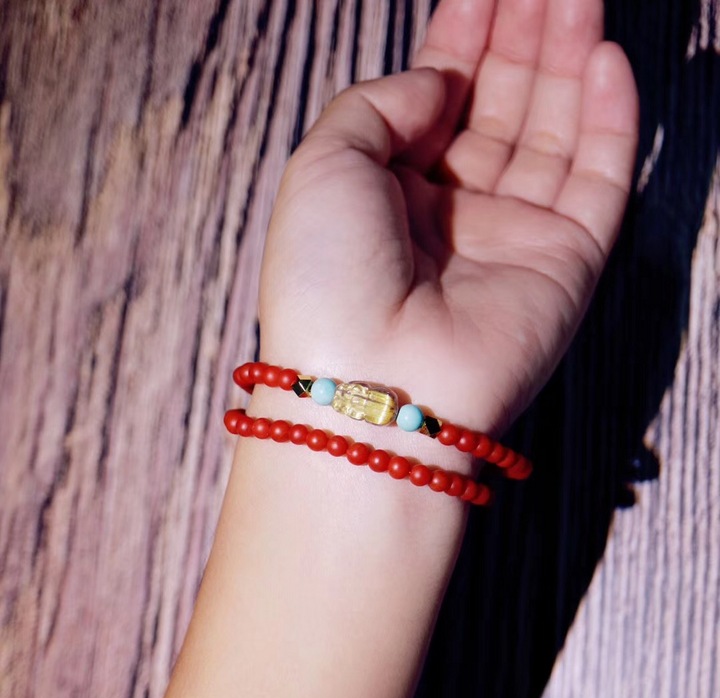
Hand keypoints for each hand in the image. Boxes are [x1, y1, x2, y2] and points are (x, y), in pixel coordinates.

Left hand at [259, 0, 637, 435]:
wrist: (373, 385)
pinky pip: (597, 181)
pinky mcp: (565, 264)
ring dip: (566, 58)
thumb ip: (380, 101)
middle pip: (501, 106)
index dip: (462, 37)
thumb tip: (436, 76)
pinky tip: (602, 60)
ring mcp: (512, 239)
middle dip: (522, 36)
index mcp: (388, 194)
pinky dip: (606, 120)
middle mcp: (453, 214)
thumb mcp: (323, 164)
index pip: (438, 99)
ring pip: (552, 132)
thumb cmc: (328, 281)